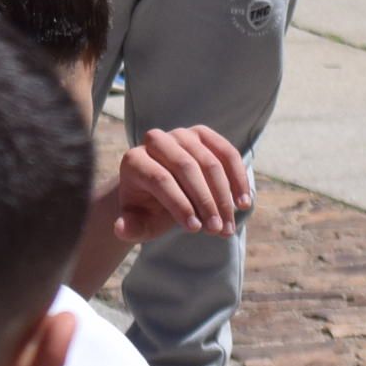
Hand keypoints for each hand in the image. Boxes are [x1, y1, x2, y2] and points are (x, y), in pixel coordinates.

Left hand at [111, 127, 252, 244]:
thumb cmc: (146, 210)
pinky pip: (226, 153)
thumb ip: (130, 227)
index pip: (161, 179)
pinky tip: (244, 202)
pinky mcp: (203, 135)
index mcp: (134, 160)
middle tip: (218, 230)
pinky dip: (238, 178)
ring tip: (229, 225)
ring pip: (210, 162)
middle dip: (206, 201)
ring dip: (224, 196)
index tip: (195, 230)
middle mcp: (156, 140)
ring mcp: (181, 135)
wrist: (157, 192)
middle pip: (187, 168)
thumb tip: (121, 229)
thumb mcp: (137, 223)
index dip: (180, 204)